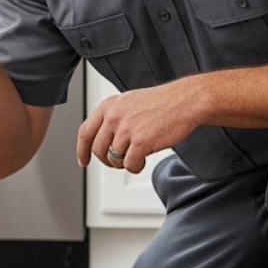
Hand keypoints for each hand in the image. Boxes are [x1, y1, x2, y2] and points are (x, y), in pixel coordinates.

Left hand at [77, 81, 200, 172]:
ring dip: (124, 163)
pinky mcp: (140, 142)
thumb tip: (103, 140)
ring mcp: (126, 129)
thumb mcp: (129, 102)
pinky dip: (135, 167)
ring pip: (113, 159)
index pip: (85, 132)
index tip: (83, 160)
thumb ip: (114, 118)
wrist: (185, 101)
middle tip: (117, 162)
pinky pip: (129, 165)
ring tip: (136, 157)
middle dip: (107, 160)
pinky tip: (142, 161)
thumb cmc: (163, 102)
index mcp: (109, 105)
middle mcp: (114, 116)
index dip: (82, 150)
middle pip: (98, 149)